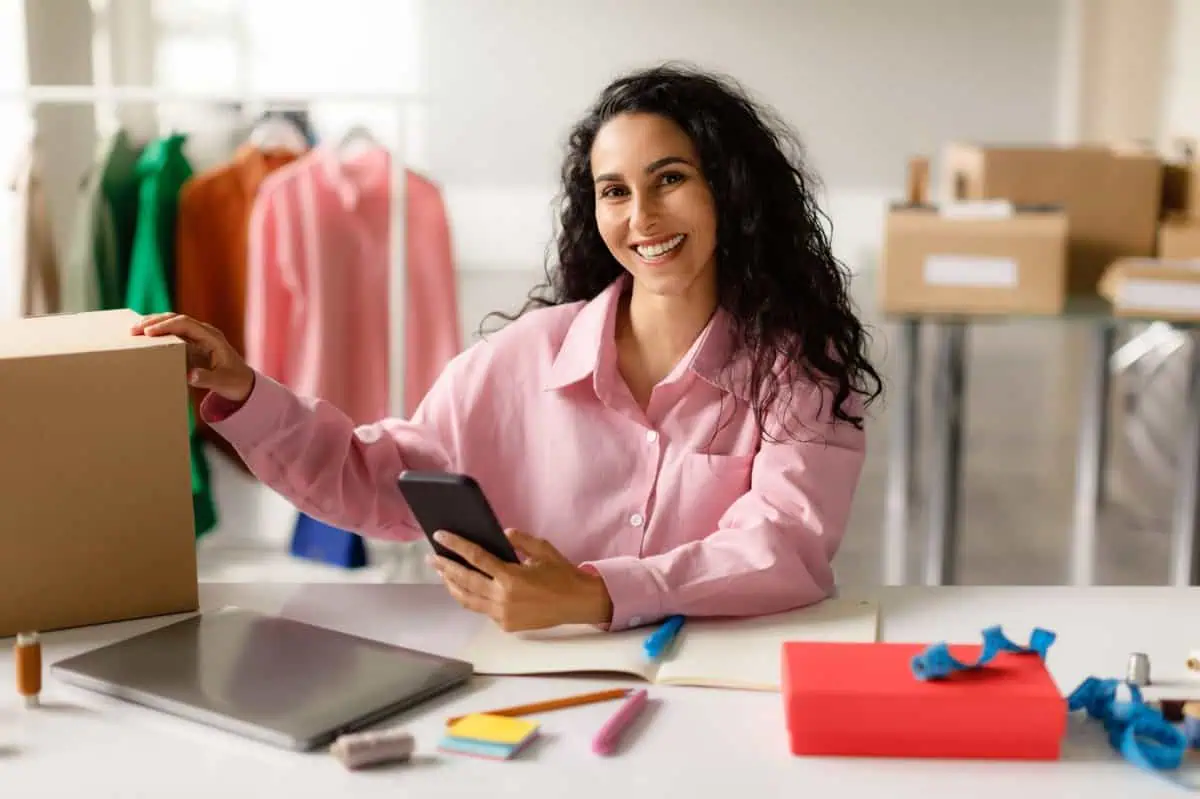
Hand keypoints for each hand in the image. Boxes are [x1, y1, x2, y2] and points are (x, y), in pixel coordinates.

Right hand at [131, 313, 254, 403]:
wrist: (243, 382)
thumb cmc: (234, 381)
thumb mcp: (223, 382)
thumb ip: (207, 379)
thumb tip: (190, 374)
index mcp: (212, 338)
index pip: (186, 324)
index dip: (166, 326)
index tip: (148, 333)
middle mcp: (205, 332)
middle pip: (177, 319)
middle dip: (154, 322)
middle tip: (133, 330)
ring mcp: (199, 336)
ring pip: (173, 322)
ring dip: (153, 324)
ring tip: (133, 329)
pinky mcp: (193, 342)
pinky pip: (173, 331)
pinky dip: (158, 330)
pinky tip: (144, 334)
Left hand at [428, 529, 613, 631]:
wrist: (578, 603)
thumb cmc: (562, 574)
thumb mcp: (543, 550)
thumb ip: (520, 540)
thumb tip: (501, 534)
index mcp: (511, 577)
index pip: (476, 558)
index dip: (456, 546)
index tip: (440, 536)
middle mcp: (503, 598)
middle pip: (465, 580)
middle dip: (446, 567)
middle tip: (432, 557)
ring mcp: (503, 614)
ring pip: (468, 599)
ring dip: (453, 585)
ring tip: (442, 573)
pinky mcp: (506, 625)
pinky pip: (482, 609)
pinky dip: (471, 598)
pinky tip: (465, 588)